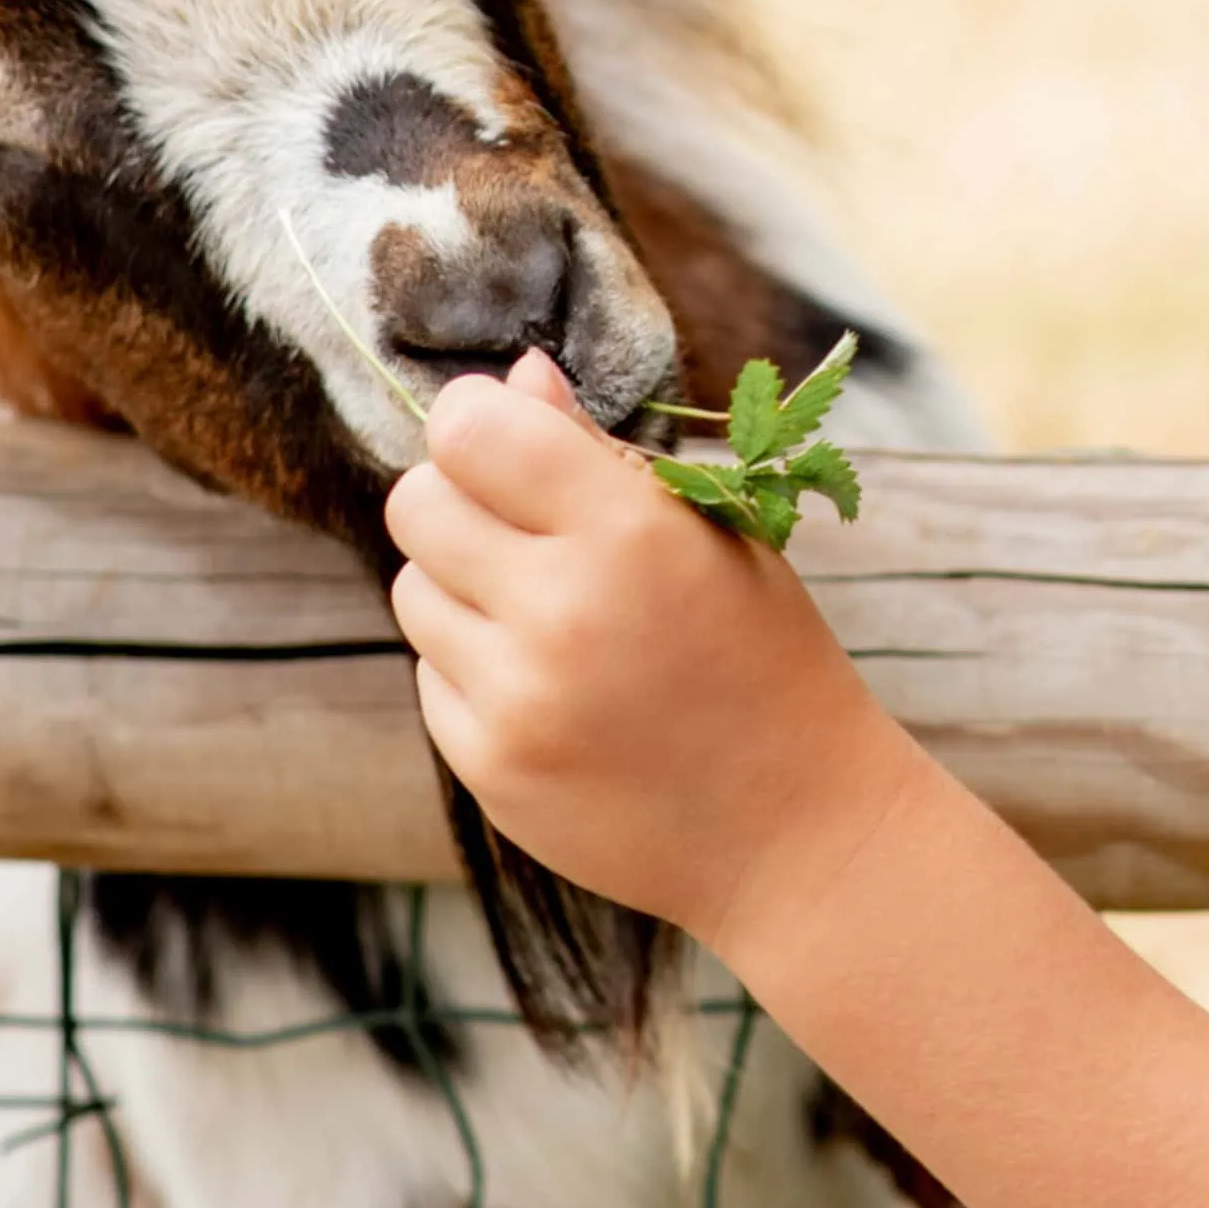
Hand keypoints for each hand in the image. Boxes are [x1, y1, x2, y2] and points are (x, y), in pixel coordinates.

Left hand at [385, 351, 918, 953]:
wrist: (796, 832)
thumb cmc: (758, 655)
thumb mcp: (711, 531)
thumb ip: (598, 449)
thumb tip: (513, 375)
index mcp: (627, 533)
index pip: (469, 431)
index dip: (475, 421)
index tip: (503, 440)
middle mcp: (561, 612)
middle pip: (415, 503)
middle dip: (457, 500)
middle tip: (521, 531)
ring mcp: (517, 700)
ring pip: (412, 588)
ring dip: (460, 587)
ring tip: (547, 616)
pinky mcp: (487, 768)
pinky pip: (429, 674)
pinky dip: (471, 668)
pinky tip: (551, 688)